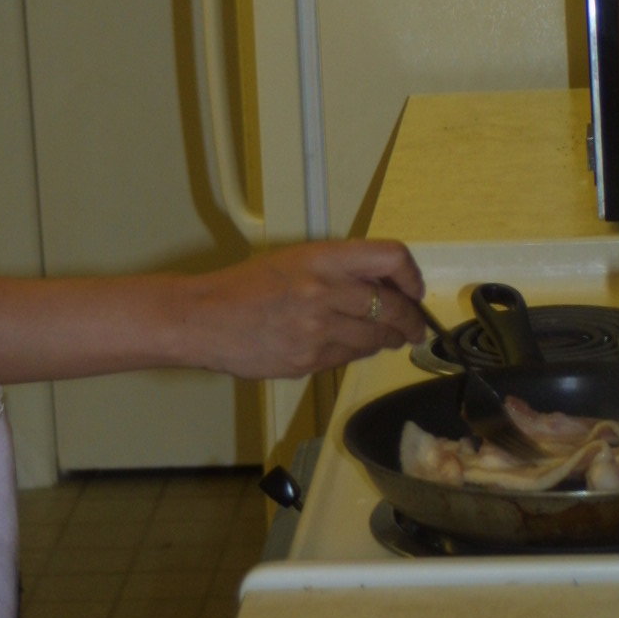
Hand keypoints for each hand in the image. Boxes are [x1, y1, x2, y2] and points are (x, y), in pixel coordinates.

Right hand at [173, 238, 424, 378]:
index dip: (411, 276)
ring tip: (386, 337)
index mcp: (321, 258)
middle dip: (411, 321)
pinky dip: (356, 352)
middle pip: (393, 306)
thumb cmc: (245, 287)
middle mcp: (323, 291)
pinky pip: (349, 358)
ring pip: (376, 338)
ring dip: (387, 340)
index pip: (390, 257)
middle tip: (414, 326)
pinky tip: (347, 345)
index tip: (414, 289)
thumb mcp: (295, 260)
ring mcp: (317, 329)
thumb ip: (340, 269)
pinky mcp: (309, 360)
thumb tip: (386, 285)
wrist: (204, 318)